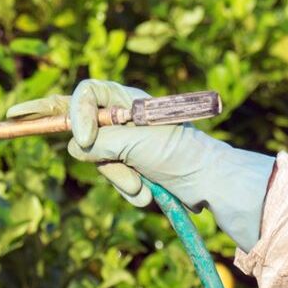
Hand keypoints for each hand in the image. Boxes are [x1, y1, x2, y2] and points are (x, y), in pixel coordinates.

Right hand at [6, 79, 275, 249]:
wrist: (209, 182)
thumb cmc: (178, 153)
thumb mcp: (135, 143)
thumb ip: (101, 142)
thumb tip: (78, 147)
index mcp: (128, 100)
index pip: (87, 94)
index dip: (77, 113)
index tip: (85, 139)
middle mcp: (125, 119)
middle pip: (88, 132)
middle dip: (104, 158)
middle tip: (125, 168)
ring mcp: (129, 144)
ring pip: (99, 161)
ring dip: (120, 178)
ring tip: (142, 186)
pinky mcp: (135, 168)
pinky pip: (114, 178)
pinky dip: (128, 189)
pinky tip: (147, 194)